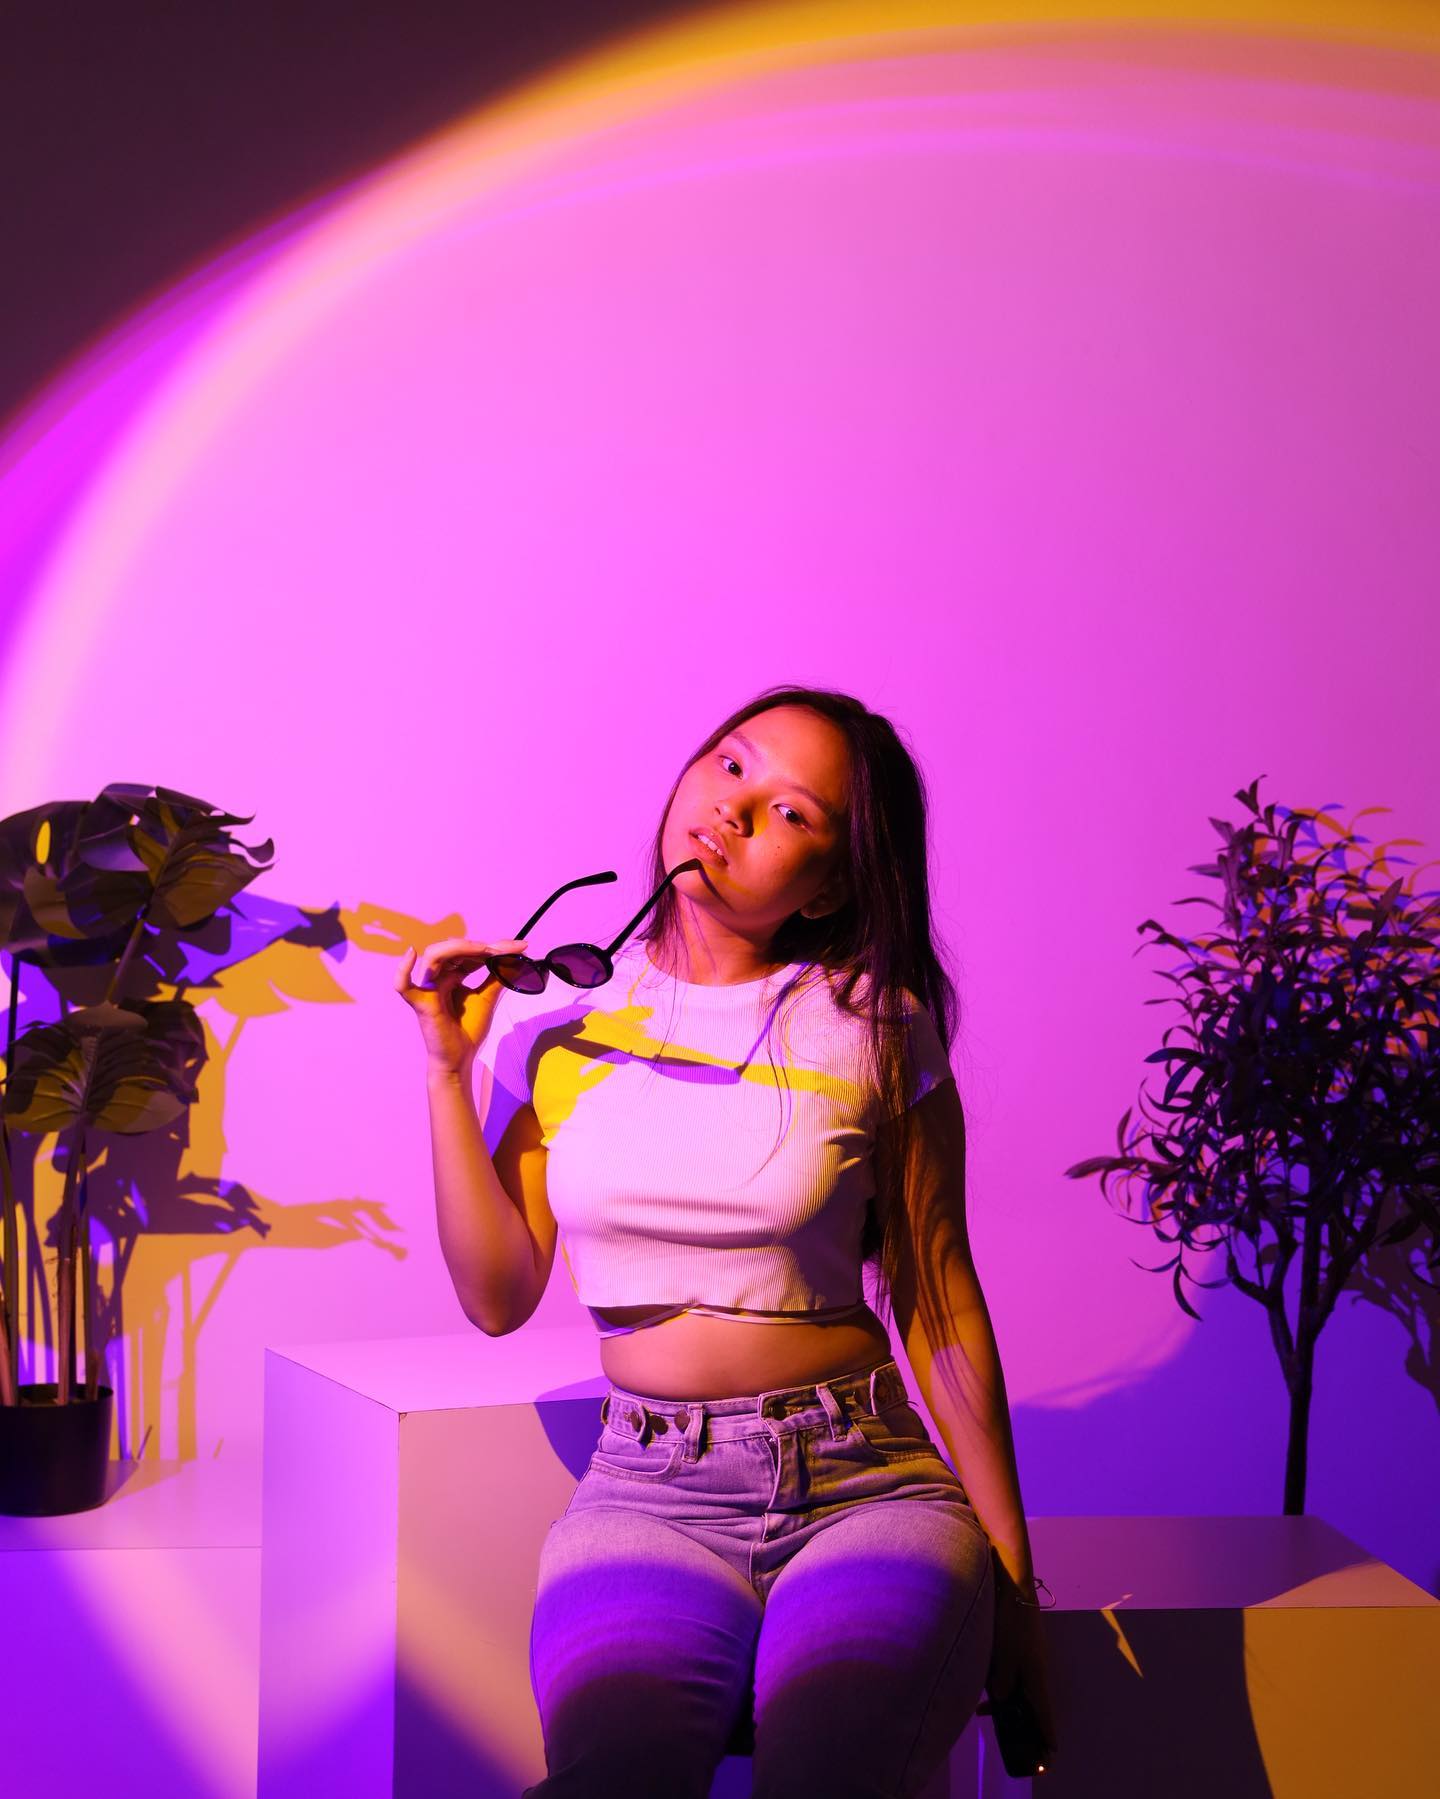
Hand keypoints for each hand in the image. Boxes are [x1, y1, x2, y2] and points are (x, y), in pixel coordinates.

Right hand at [394, 936, 528, 1076]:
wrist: (460, 1058)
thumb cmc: (468, 1029)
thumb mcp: (487, 997)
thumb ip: (498, 976)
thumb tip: (517, 956)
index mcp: (452, 973)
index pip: (470, 951)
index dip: (494, 947)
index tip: (520, 946)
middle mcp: (437, 976)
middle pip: (453, 948)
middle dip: (480, 946)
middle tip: (505, 950)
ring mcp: (427, 987)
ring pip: (434, 955)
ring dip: (460, 948)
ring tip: (484, 951)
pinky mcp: (421, 1002)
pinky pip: (403, 985)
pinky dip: (403, 969)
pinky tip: (411, 953)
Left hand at [976, 1559, 1059, 1764]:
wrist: (1013, 1590)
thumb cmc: (1010, 1624)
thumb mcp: (1003, 1657)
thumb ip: (1002, 1682)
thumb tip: (998, 1697)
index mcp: (1037, 1676)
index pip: (1044, 1713)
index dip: (1047, 1734)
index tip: (1050, 1754)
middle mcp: (1035, 1669)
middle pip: (1032, 1703)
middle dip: (1024, 1722)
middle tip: (1016, 1742)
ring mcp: (1029, 1657)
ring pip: (1019, 1687)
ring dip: (1006, 1701)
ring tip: (985, 1711)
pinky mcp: (1020, 1646)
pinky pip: (1013, 1673)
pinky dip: (1002, 1682)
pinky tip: (986, 1685)